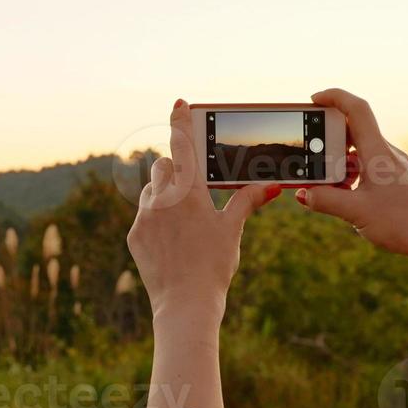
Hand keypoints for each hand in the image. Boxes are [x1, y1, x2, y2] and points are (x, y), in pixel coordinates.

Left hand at [128, 100, 280, 319]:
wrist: (185, 303)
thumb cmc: (214, 266)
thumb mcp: (232, 230)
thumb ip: (247, 202)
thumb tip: (273, 186)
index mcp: (188, 192)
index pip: (184, 145)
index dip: (181, 121)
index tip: (179, 103)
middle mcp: (161, 198)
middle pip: (164, 165)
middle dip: (177, 169)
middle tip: (193, 187)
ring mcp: (144, 216)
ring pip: (151, 189)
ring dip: (164, 193)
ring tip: (184, 218)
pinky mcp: (134, 234)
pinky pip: (143, 214)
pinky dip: (155, 217)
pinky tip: (171, 239)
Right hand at [299, 88, 407, 286]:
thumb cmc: (403, 224)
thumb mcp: (355, 212)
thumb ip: (324, 200)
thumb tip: (302, 194)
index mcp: (378, 153)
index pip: (357, 110)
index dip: (334, 97)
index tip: (313, 100)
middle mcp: (387, 154)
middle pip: (353, 132)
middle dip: (327, 142)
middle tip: (310, 157)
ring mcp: (393, 166)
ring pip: (359, 153)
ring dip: (338, 163)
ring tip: (326, 185)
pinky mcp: (396, 180)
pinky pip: (368, 167)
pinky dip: (350, 175)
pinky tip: (344, 195)